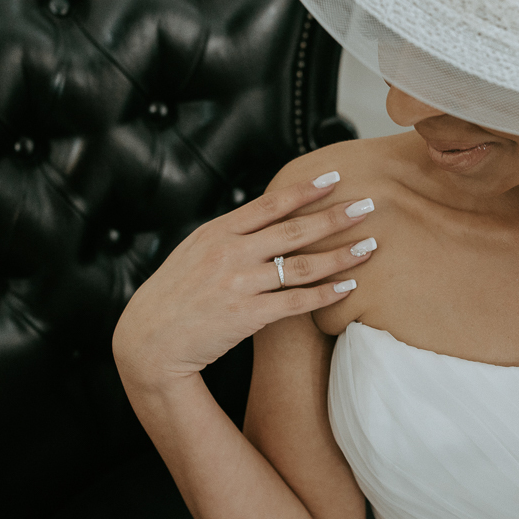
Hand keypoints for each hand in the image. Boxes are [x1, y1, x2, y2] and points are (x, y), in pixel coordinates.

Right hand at [112, 171, 375, 389]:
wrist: (149, 340)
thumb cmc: (175, 294)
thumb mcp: (194, 251)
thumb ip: (230, 234)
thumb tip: (267, 216)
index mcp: (217, 231)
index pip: (269, 204)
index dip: (304, 190)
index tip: (334, 178)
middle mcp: (230, 252)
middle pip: (294, 230)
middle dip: (335, 216)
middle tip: (368, 205)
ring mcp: (238, 284)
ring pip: (302, 265)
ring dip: (340, 255)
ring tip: (369, 246)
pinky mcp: (247, 315)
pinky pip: (296, 302)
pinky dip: (325, 293)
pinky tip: (348, 286)